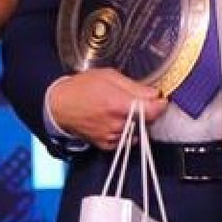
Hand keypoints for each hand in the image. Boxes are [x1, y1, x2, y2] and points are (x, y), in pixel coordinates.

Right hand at [48, 69, 167, 149]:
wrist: (59, 106)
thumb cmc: (81, 88)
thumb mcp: (109, 76)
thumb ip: (135, 86)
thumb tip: (154, 93)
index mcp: (119, 105)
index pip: (155, 110)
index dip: (161, 103)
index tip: (160, 99)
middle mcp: (118, 124)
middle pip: (148, 120)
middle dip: (147, 110)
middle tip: (136, 100)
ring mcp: (113, 137)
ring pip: (138, 130)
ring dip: (136, 121)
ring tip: (120, 109)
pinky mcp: (107, 145)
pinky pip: (126, 139)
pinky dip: (126, 131)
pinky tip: (114, 120)